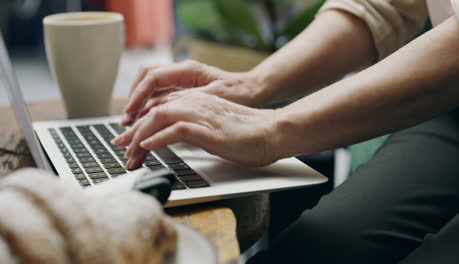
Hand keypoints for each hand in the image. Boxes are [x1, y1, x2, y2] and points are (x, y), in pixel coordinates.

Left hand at [112, 92, 279, 168]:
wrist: (271, 132)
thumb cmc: (247, 133)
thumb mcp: (213, 127)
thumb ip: (194, 127)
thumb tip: (176, 136)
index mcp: (196, 101)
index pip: (159, 107)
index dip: (139, 122)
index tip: (128, 138)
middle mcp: (195, 103)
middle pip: (153, 111)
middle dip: (132, 131)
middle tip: (121, 148)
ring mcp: (201, 114)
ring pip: (159, 117)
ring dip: (140, 137)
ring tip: (131, 154)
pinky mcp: (208, 129)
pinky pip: (176, 129)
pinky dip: (158, 138)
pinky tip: (148, 147)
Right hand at [121, 60, 263, 125]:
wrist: (254, 90)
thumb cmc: (239, 93)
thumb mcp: (214, 98)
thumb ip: (188, 101)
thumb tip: (163, 109)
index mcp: (188, 70)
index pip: (152, 78)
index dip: (138, 96)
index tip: (130, 114)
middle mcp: (181, 72)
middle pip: (146, 79)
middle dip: (133, 99)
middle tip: (126, 121)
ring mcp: (182, 80)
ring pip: (151, 87)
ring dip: (139, 104)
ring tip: (131, 123)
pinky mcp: (184, 89)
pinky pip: (160, 95)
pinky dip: (149, 107)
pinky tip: (145, 121)